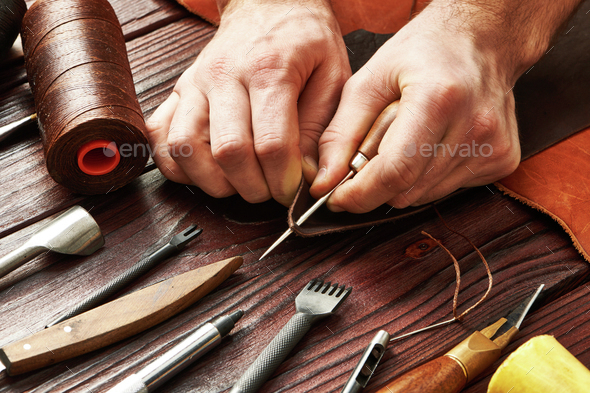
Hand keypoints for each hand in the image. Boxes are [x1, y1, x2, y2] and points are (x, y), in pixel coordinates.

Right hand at [145, 0, 349, 205]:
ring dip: (213, 181)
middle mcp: (223, 75)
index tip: (293, 190)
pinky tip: (205, 167)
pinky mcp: (177, 91)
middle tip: (270, 189)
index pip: (271, 143)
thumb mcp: (333, 75)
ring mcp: (194, 83)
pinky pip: (159, 136)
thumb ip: (324, 128)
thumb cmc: (304, 40)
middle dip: (253, 187)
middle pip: (227, 152)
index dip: (283, 180)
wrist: (268, 4)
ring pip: (184, 148)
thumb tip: (309, 176)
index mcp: (269, 69)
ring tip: (239, 180)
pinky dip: (176, 164)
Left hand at [310, 2, 527, 212]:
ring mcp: (493, 146)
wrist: (483, 39)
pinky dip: (425, 177)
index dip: (359, 194)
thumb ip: (341, 134)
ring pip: (424, 196)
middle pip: (407, 190)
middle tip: (369, 155)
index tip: (336, 197)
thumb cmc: (422, 52)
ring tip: (405, 140)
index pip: (395, 171)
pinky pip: (446, 190)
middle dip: (375, 185)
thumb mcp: (368, 81)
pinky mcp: (503, 160)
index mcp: (438, 99)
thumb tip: (324, 182)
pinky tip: (430, 144)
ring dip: (401, 180)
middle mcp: (474, 126)